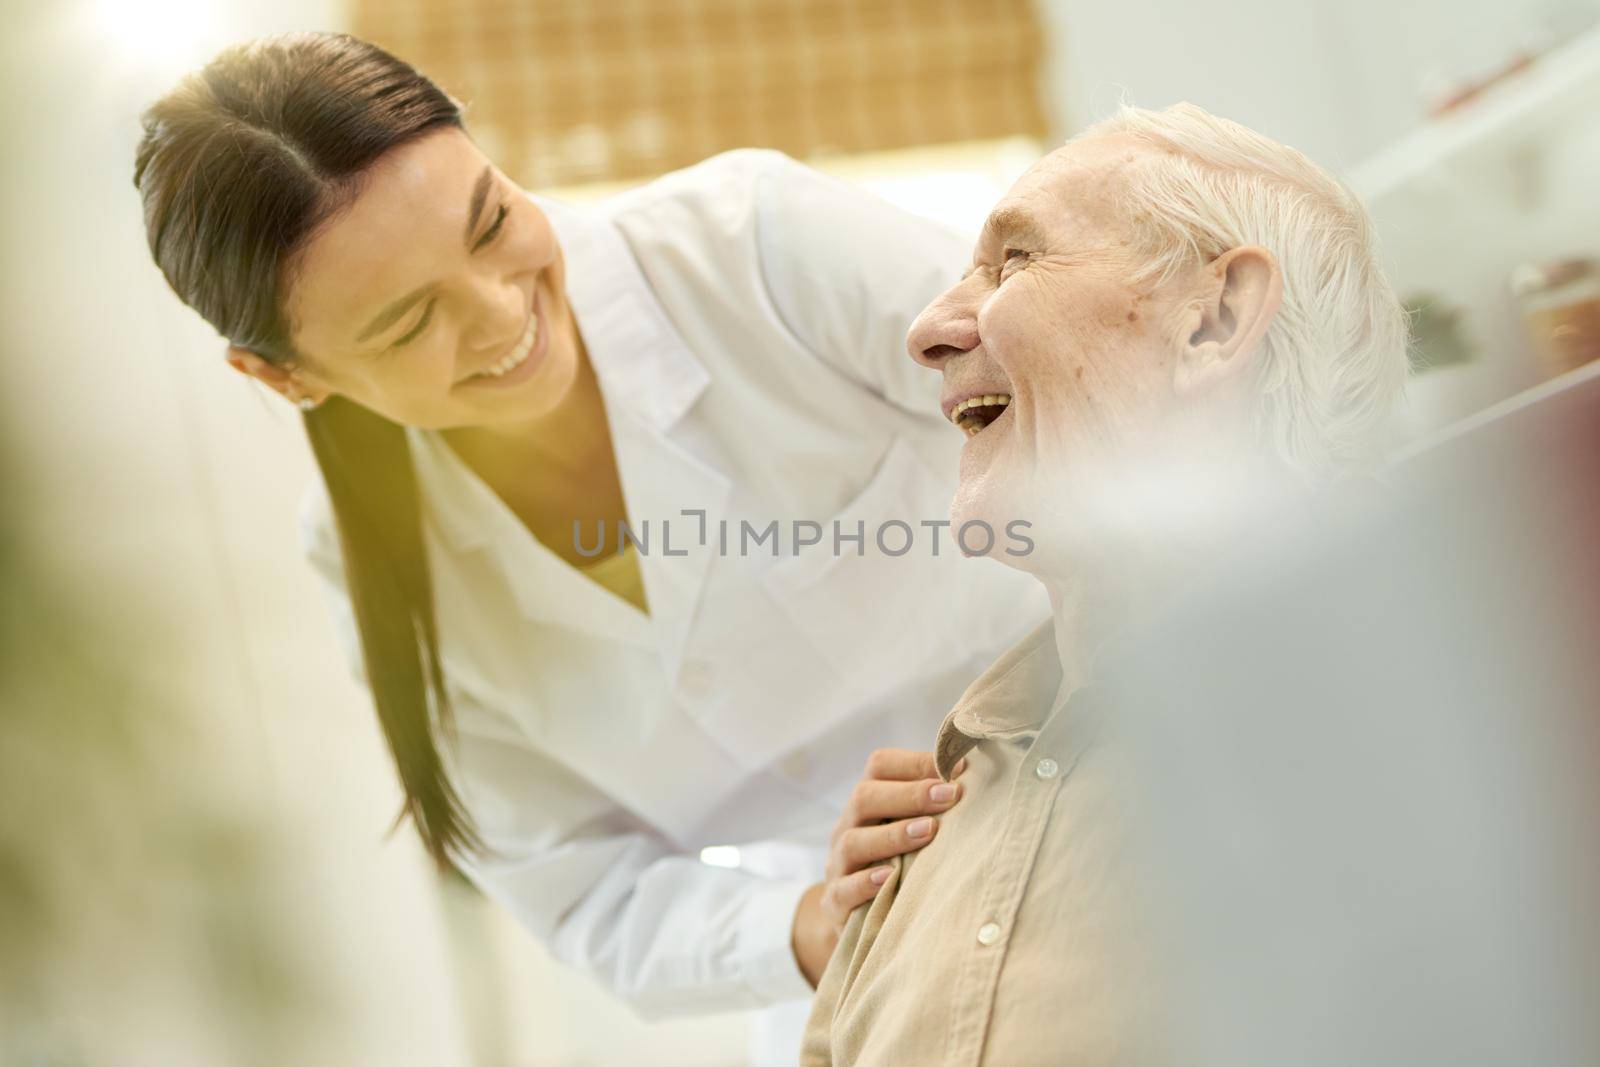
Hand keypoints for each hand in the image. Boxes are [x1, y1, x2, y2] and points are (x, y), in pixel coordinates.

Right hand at [791, 748, 965, 985]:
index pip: (880, 765)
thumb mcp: (913, 829)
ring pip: (853, 842)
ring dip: (893, 835)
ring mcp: (838, 865)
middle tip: (950, 796)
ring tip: (928, 832)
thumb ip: (934, 804)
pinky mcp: (835, 903)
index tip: (959, 769)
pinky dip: (865, 883)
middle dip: (910, 794)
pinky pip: (842, 890)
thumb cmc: (900, 863)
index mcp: (868, 802)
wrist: (863, 920)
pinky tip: (889, 877)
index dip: (917, 762)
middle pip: (865, 797)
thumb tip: (976, 774)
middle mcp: (848, 827)